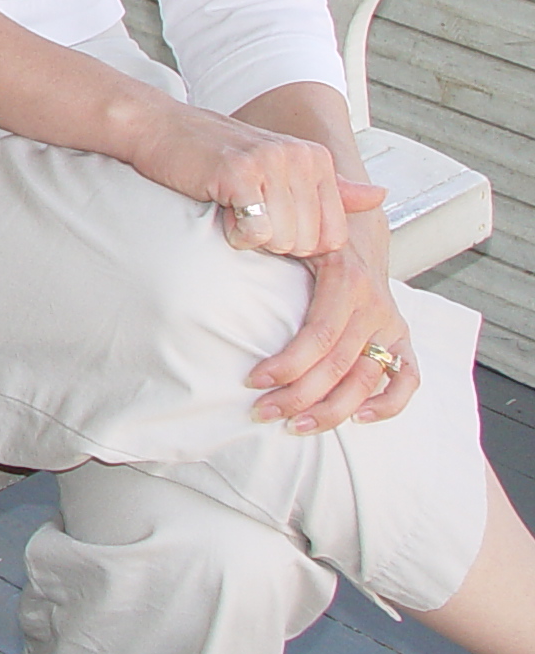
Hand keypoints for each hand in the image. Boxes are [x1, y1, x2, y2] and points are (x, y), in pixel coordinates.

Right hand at [124, 99, 381, 256]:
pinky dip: (234, 233)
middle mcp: (301, 157)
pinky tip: (221, 208)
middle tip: (246, 211)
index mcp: (316, 159)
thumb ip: (332, 187)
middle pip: (308, 244)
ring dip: (253, 238)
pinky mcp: (241, 174)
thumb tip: (379, 196)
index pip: (333, 236)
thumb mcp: (280, 168)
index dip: (297, 242)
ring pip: (283, 241)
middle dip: (274, 242)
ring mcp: (272, 163)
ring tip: (233, 206)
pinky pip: (255, 232)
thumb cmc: (215, 154)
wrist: (158, 128)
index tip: (268, 218)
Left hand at [248, 231, 417, 431]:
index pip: (318, 336)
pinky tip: (361, 417)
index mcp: (347, 279)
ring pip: (367, 379)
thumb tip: (244, 232)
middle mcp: (374, 306)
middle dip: (297, 396)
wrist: (360, 229)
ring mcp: (391, 325)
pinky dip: (390, 402)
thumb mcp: (295, 227)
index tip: (253, 380)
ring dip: (332, 410)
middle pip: (338, 365)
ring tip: (296, 426)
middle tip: (262, 412)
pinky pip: (408, 378)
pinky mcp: (402, 339)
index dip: (287, 363)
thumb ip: (273, 231)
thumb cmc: (314, 233)